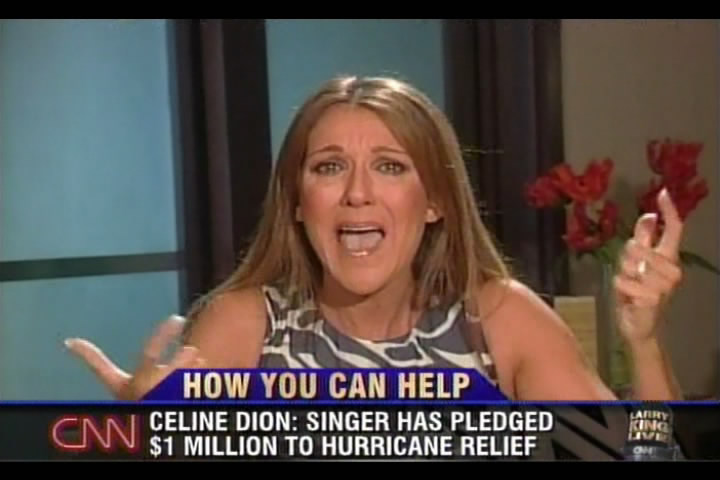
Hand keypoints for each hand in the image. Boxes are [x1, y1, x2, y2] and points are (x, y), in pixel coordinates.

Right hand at [65, 315, 205, 399]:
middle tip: (191, 351)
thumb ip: (95, 362)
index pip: (149, 355)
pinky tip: (201, 380)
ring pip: (192, 377)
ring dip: (195, 369)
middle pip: (174, 369)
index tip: (177, 318)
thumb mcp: (114, 384)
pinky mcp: (186, 405)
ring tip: (195, 364)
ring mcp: (170, 400)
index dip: (163, 335)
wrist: (143, 433)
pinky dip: (204, 381)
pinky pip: (204, 389)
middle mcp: (152, 393)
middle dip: (184, 359)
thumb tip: (69, 341)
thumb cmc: (131, 400)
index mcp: (134, 385)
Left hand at [614, 188, 683, 345]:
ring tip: (629, 285)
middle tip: (629, 271)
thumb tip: (649, 216)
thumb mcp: (636, 263)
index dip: (669, 211)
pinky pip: (624, 282)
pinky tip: (627, 297)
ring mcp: (664, 286)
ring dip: (623, 274)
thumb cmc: (637, 292)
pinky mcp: (652, 300)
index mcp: (669, 259)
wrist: (638, 325)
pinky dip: (620, 287)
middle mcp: (672, 271)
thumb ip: (644, 240)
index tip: (663, 193)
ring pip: (631, 265)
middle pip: (642, 247)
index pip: (674, 230)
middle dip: (628, 256)